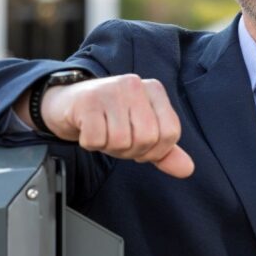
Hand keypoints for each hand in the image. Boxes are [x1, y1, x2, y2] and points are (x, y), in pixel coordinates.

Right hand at [38, 73, 193, 178]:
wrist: (68, 103)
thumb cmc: (109, 119)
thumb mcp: (141, 132)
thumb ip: (165, 151)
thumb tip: (187, 169)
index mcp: (154, 90)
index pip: (170, 133)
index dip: (155, 150)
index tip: (139, 145)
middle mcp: (134, 85)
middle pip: (147, 138)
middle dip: (131, 150)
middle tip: (117, 140)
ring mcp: (110, 91)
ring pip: (121, 141)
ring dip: (108, 147)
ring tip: (102, 133)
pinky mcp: (87, 101)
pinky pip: (96, 139)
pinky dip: (91, 143)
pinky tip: (88, 130)